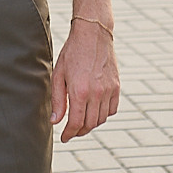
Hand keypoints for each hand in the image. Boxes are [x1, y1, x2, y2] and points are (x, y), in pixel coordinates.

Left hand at [51, 18, 119, 142]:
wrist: (93, 34)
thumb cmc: (72, 53)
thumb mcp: (59, 75)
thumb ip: (58, 100)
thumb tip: (56, 121)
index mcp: (80, 91)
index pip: (76, 123)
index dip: (69, 134)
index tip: (64, 138)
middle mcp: (96, 93)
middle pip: (90, 124)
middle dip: (79, 131)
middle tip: (71, 131)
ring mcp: (109, 90)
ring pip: (101, 119)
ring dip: (91, 124)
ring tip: (82, 121)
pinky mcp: (117, 86)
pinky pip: (112, 109)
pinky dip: (104, 114)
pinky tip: (95, 110)